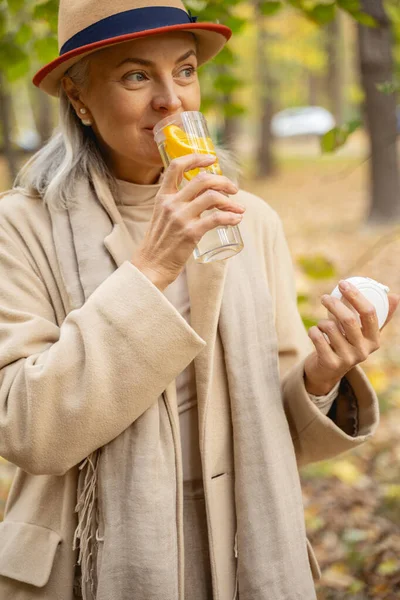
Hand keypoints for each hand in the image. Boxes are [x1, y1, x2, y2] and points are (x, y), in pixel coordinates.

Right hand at [131, 153, 244, 289]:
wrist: (150, 268)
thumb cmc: (159, 245)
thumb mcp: (162, 218)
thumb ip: (176, 206)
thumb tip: (201, 199)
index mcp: (163, 197)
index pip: (176, 166)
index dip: (196, 158)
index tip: (212, 159)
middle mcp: (171, 204)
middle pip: (202, 180)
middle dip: (223, 181)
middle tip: (234, 189)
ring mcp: (181, 218)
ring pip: (212, 197)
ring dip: (231, 201)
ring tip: (239, 209)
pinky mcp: (190, 233)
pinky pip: (216, 219)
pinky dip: (230, 218)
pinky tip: (236, 220)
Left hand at [304, 280, 399, 395]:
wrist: (327, 371)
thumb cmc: (345, 344)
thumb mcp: (362, 333)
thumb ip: (373, 317)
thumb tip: (395, 297)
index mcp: (374, 340)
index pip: (369, 313)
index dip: (355, 295)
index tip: (343, 283)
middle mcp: (363, 351)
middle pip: (348, 319)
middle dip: (334, 304)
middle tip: (324, 297)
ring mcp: (347, 359)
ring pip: (330, 327)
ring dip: (322, 322)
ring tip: (322, 325)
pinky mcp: (330, 363)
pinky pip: (317, 337)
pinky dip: (313, 330)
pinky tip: (315, 333)